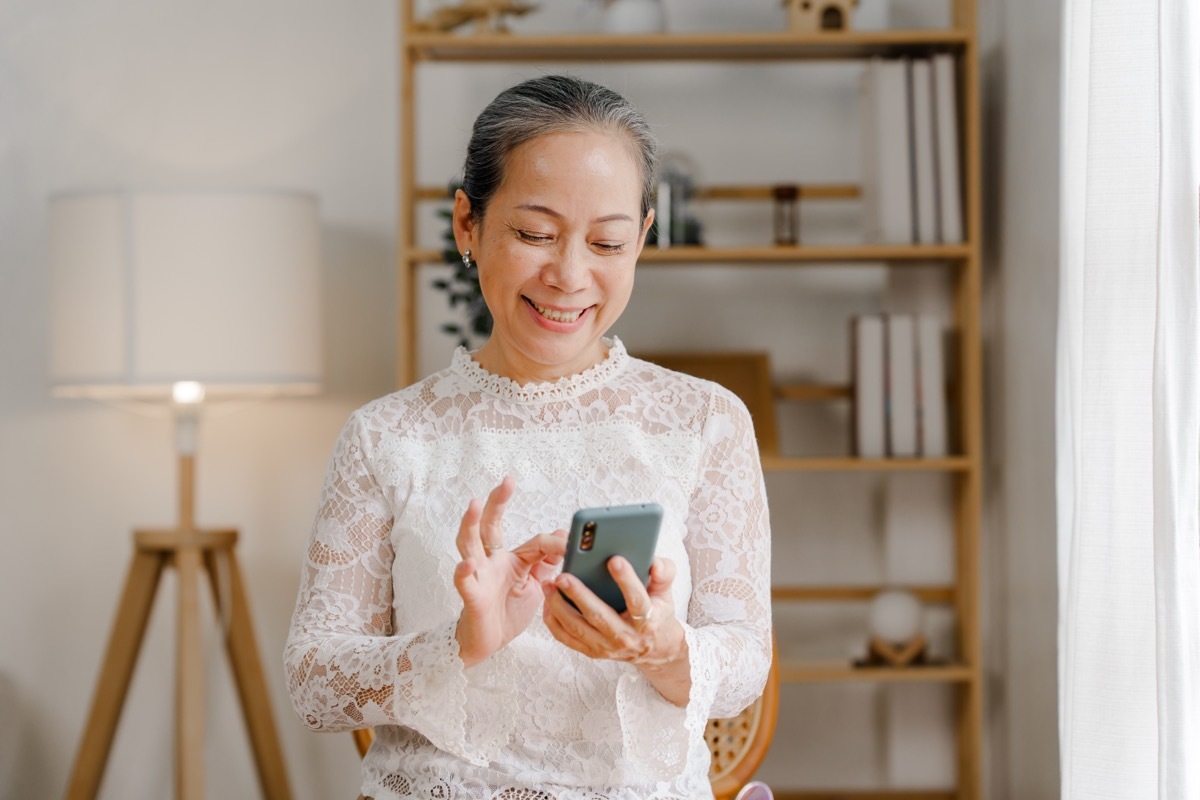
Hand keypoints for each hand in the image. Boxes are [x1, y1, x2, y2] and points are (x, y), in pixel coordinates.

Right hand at [453, 477, 566, 667]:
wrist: (488, 642)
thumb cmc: (509, 611)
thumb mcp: (536, 584)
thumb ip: (546, 561)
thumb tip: (562, 534)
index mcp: (511, 558)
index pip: (535, 542)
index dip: (555, 544)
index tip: (573, 545)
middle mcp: (491, 561)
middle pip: (490, 526)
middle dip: (497, 502)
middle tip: (507, 481)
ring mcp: (479, 575)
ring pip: (469, 545)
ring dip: (471, 525)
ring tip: (474, 505)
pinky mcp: (471, 596)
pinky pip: (464, 581)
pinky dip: (464, 571)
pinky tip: (467, 563)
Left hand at [542, 555, 689, 703]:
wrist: (653, 647)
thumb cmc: (657, 612)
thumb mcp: (666, 592)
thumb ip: (664, 573)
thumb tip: (654, 561)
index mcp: (647, 621)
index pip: (637, 600)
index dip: (626, 580)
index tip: (614, 559)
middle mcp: (625, 637)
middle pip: (599, 616)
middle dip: (579, 595)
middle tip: (563, 575)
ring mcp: (606, 647)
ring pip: (578, 628)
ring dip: (560, 606)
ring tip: (549, 584)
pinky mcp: (592, 652)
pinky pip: (567, 638)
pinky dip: (554, 621)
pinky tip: (548, 601)